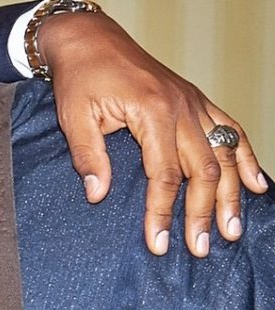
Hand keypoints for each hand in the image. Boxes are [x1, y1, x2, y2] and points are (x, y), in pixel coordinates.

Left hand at [39, 11, 267, 256]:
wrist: (90, 40)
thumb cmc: (81, 77)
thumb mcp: (74, 117)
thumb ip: (88, 157)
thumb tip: (98, 196)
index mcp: (153, 113)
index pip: (164, 175)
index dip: (163, 213)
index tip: (158, 244)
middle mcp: (182, 107)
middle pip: (204, 169)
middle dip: (204, 213)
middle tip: (200, 248)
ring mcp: (194, 102)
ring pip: (225, 153)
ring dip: (232, 194)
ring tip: (231, 230)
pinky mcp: (196, 100)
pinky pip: (230, 130)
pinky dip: (246, 158)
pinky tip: (257, 185)